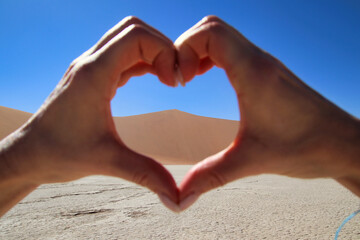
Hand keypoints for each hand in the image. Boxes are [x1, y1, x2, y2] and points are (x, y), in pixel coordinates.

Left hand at [0, 16, 178, 215]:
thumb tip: (176, 196)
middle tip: (174, 76)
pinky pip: (123, 54)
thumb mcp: (106, 162)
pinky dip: (143, 59)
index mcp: (93, 74)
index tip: (174, 83)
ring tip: (168, 78)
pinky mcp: (92, 75)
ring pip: (128, 37)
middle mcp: (90, 62)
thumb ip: (146, 174)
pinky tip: (154, 78)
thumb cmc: (58, 153)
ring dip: (153, 51)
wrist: (29, 154)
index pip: (136, 37)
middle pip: (134, 28)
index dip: (164, 52)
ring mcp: (90, 66)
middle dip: (162, 46)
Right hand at [175, 16, 359, 209]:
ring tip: (188, 77)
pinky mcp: (267, 70)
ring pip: (222, 34)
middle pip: (212, 27)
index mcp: (254, 74)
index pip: (211, 33)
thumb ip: (210, 177)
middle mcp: (259, 61)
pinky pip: (232, 47)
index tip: (180, 81)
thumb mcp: (251, 161)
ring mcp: (264, 63)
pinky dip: (211, 55)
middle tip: (179, 78)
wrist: (345, 144)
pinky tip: (205, 76)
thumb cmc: (307, 148)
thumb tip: (179, 199)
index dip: (184, 49)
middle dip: (185, 46)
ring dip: (198, 50)